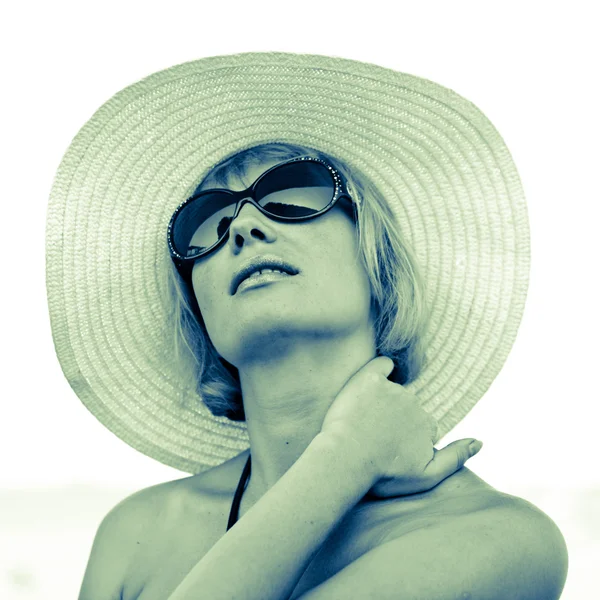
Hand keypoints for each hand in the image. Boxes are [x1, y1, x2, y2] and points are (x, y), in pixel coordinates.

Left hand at [320, 356, 482, 497]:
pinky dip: (380, 368)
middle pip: (407, 406)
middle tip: (373, 436)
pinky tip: (373, 380)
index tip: (390, 449)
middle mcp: (415, 403)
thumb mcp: (425, 477)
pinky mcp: (369, 379)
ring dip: (381, 401)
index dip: (406, 437)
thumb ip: (455, 459)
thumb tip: (480, 442)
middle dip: (394, 419)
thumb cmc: (382, 474)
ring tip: (362, 423)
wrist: (345, 460)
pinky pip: (381, 364)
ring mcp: (392, 389)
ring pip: (392, 390)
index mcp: (428, 424)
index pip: (421, 424)